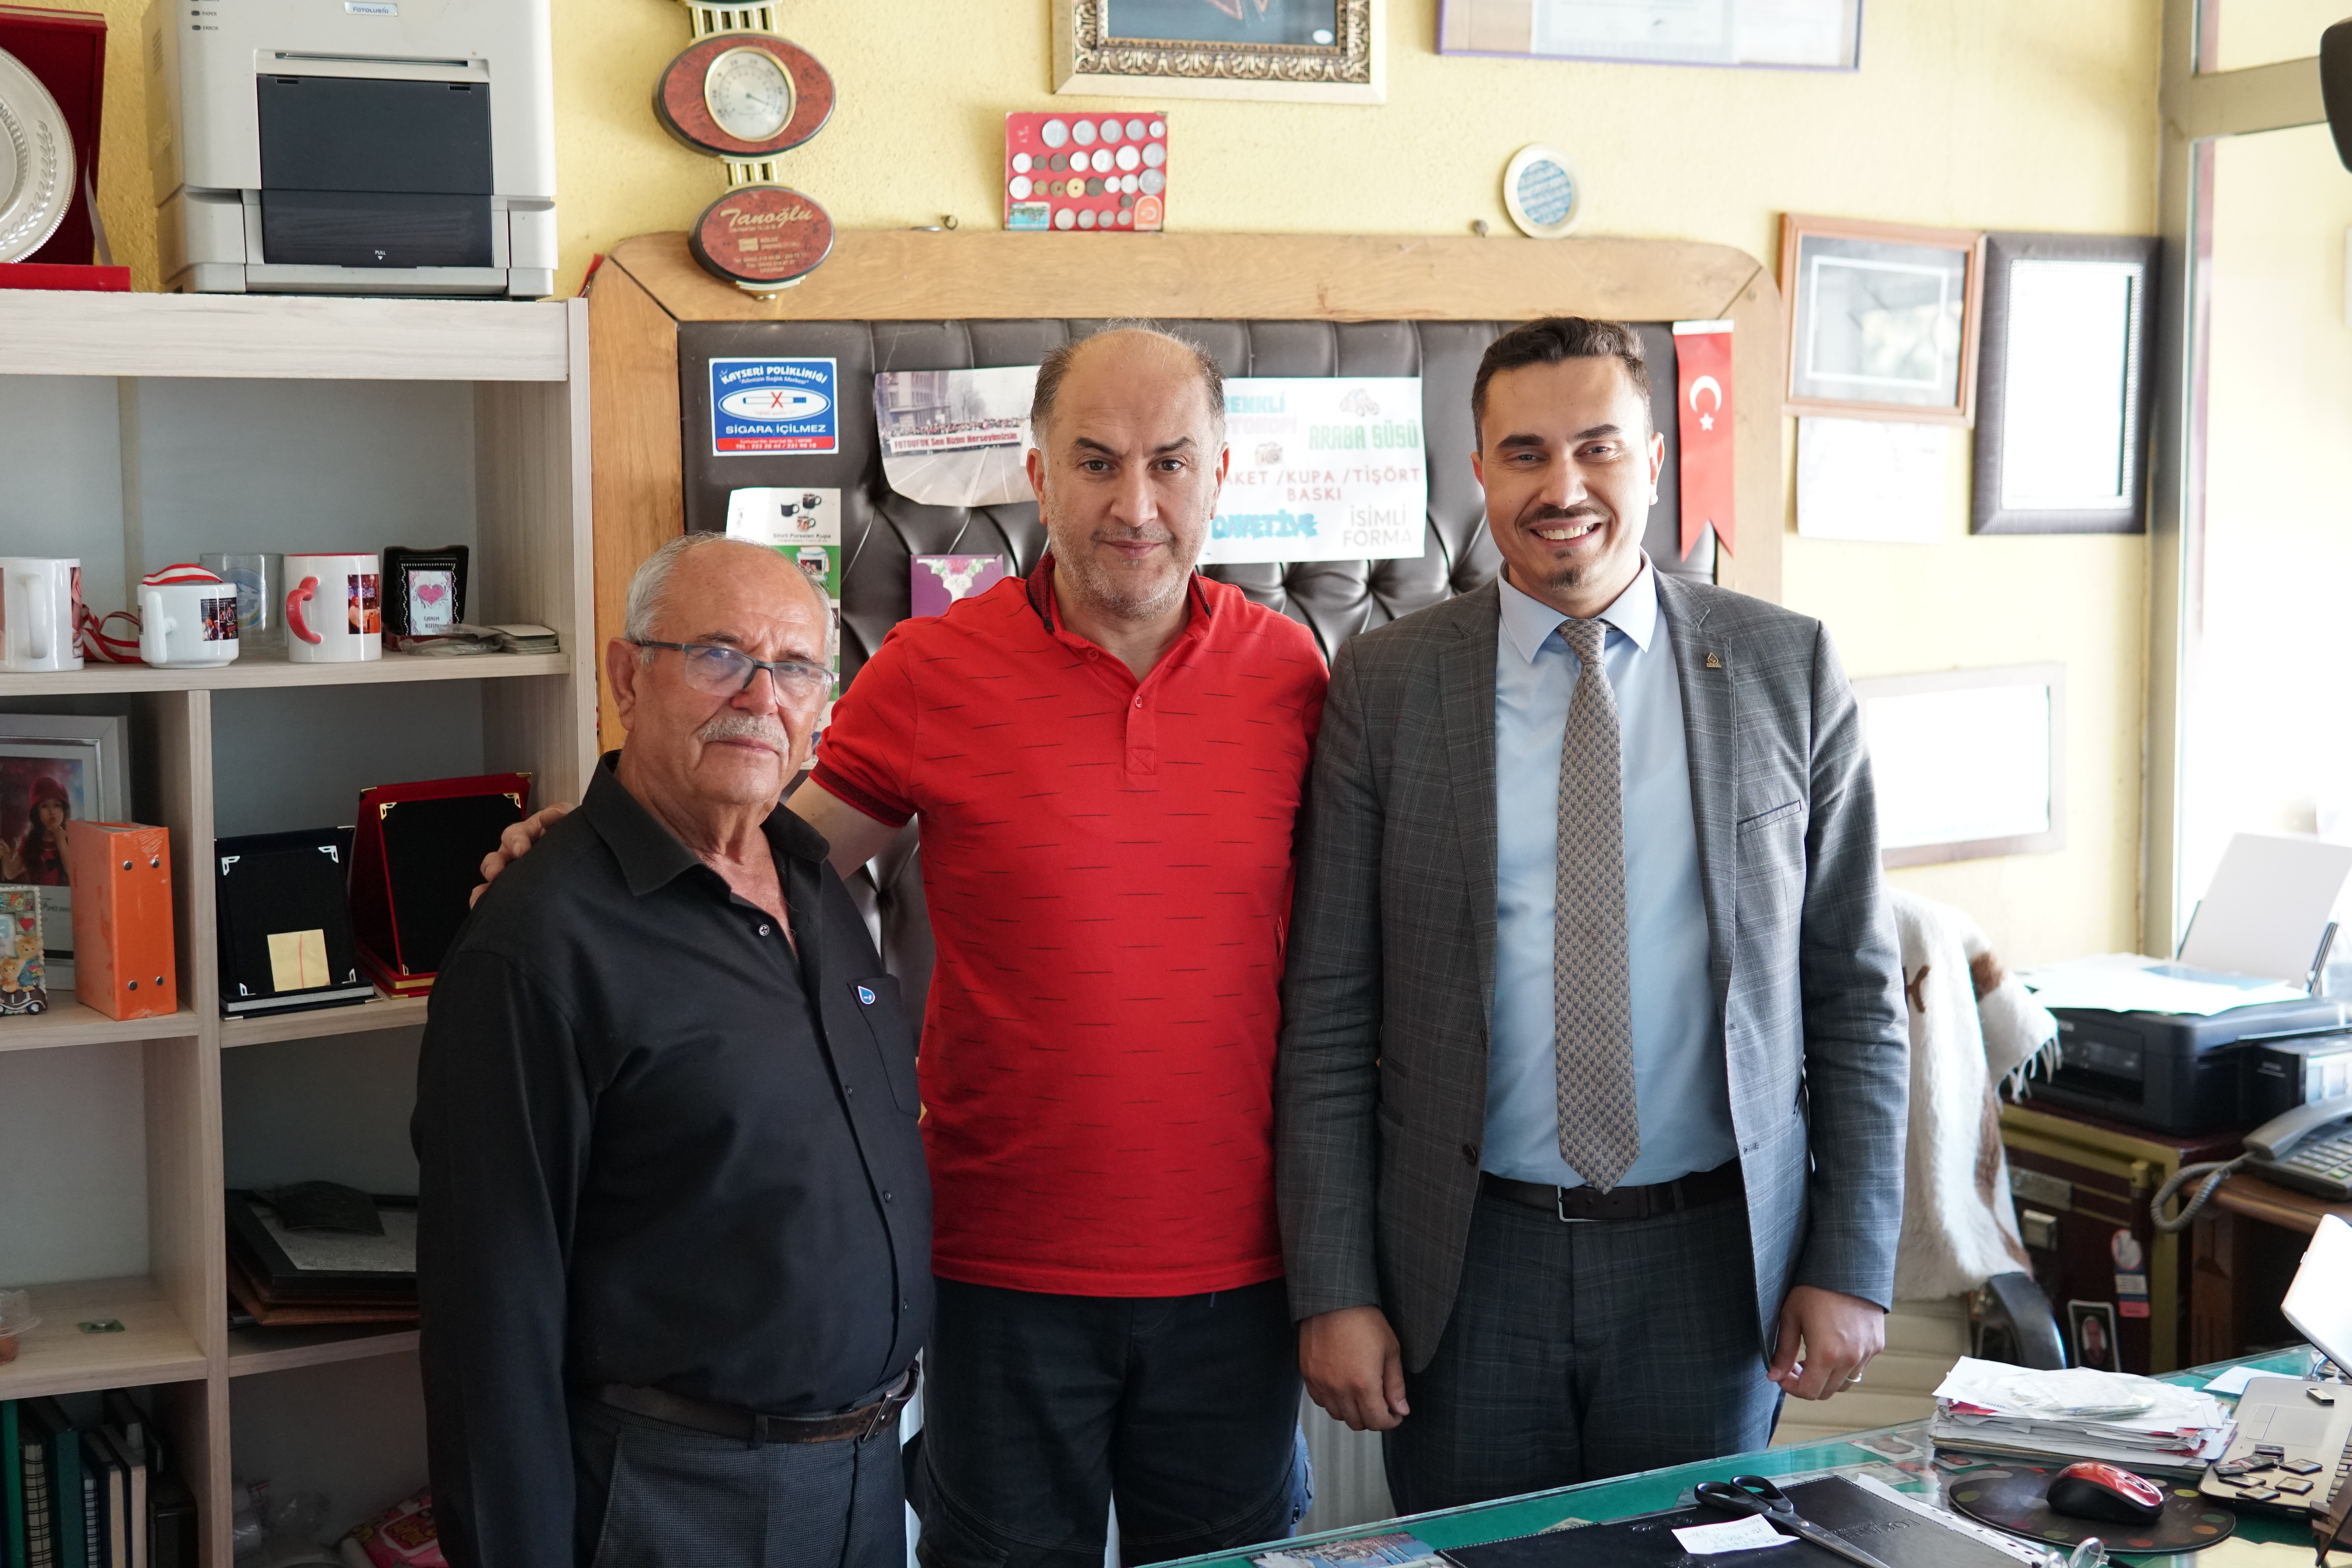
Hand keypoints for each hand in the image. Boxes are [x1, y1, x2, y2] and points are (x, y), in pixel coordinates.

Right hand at [471, 802, 573, 905]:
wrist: (579, 858)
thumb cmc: (568, 833)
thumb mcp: (566, 819)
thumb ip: (560, 814)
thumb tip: (548, 816)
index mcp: (527, 834)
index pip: (514, 834)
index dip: (515, 841)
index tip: (521, 850)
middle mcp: (515, 852)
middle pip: (498, 856)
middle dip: (494, 864)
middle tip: (495, 873)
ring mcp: (513, 869)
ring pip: (493, 874)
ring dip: (488, 883)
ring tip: (483, 892)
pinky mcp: (514, 887)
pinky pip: (493, 892)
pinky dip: (483, 897)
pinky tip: (479, 903)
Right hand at [1300, 1305, 1409, 1431]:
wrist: (1332, 1300)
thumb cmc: (1363, 1320)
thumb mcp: (1390, 1350)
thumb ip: (1395, 1385)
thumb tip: (1401, 1410)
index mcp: (1364, 1384)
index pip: (1377, 1422)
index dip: (1390, 1421)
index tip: (1395, 1414)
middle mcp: (1340, 1389)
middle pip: (1357, 1423)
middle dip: (1372, 1418)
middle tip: (1380, 1404)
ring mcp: (1321, 1383)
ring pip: (1338, 1415)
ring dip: (1352, 1411)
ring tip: (1360, 1396)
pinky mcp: (1308, 1375)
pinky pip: (1320, 1401)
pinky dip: (1332, 1401)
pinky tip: (1341, 1388)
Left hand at [1768, 1285, 1884, 1400]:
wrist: (1846, 1267)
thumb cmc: (1813, 1288)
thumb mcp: (1791, 1317)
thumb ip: (1783, 1352)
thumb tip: (1773, 1375)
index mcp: (1827, 1355)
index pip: (1810, 1391)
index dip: (1792, 1388)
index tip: (1782, 1375)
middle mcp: (1851, 1359)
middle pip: (1827, 1391)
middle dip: (1807, 1384)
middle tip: (1795, 1366)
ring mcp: (1867, 1353)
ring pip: (1845, 1383)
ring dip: (1827, 1377)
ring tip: (1812, 1356)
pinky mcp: (1877, 1345)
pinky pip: (1859, 1367)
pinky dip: (1843, 1366)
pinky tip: (1832, 1346)